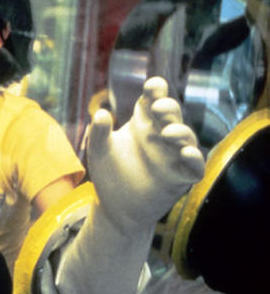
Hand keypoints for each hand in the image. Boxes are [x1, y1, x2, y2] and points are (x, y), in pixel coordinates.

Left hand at [87, 77, 203, 229]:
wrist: (115, 207)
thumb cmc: (109, 173)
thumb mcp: (99, 150)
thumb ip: (98, 132)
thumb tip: (100, 113)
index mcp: (143, 122)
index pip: (153, 99)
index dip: (156, 90)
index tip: (153, 86)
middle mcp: (161, 134)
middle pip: (171, 114)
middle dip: (168, 107)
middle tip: (157, 107)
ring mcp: (174, 155)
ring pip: (185, 138)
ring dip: (180, 132)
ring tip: (168, 132)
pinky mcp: (182, 177)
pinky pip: (195, 166)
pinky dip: (194, 159)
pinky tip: (186, 153)